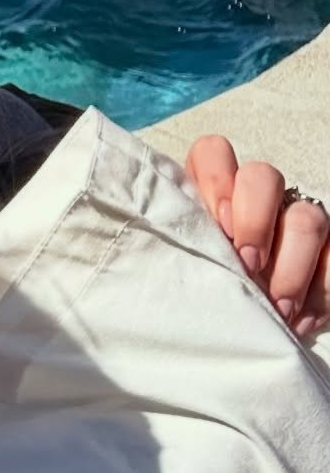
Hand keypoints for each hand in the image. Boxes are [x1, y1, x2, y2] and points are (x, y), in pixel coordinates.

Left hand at [185, 136, 329, 337]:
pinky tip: (299, 319)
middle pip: (264, 176)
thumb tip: (159, 252)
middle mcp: (259, 197)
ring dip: (292, 267)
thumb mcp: (187, 261)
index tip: (219, 228)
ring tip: (278, 306)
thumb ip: (182, 242)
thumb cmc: (204, 285)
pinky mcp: (328, 250)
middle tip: (248, 266)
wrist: (242, 321)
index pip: (213, 151)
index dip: (216, 181)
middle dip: (255, 222)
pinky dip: (319, 293)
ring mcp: (298, 219)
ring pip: (308, 217)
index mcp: (215, 191)